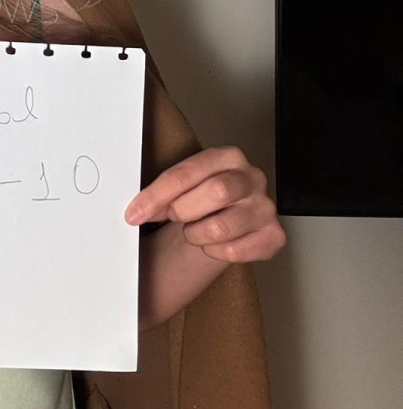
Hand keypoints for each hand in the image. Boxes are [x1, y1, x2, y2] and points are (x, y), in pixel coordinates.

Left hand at [124, 145, 286, 263]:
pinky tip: (213, 244)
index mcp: (227, 157)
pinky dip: (216, 252)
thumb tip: (137, 211)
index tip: (135, 213)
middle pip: (215, 192)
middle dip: (183, 211)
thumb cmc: (200, 200)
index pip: (188, 172)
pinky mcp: (274, 235)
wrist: (223, 220)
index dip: (157, 195)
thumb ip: (161, 195)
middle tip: (174, 218)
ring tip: (194, 232)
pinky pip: (236, 251)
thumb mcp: (181, 189)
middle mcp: (252, 177)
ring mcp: (265, 206)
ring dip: (197, 235)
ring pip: (222, 226)